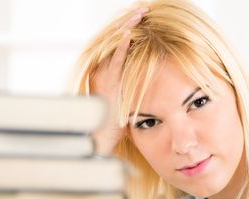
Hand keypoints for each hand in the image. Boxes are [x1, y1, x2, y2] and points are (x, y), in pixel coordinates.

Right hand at [90, 7, 148, 155]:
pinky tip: (130, 33)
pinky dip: (121, 46)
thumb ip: (132, 82)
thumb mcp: (126, 95)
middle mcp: (102, 67)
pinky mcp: (106, 82)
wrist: (101, 136)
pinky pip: (114, 61)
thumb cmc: (115, 120)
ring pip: (115, 44)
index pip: (118, 40)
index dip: (129, 26)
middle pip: (116, 36)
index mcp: (107, 68)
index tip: (143, 17)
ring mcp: (103, 74)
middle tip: (144, 9)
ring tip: (140, 14)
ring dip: (127, 27)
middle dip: (130, 21)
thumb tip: (147, 75)